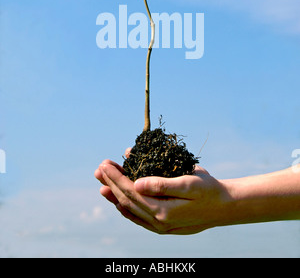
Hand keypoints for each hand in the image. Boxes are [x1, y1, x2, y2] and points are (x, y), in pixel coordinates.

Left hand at [94, 158, 230, 234]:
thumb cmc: (209, 190)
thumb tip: (136, 183)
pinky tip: (119, 203)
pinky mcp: (164, 225)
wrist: (226, 207)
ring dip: (115, 195)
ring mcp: (160, 226)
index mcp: (162, 210)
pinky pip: (139, 218)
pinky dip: (127, 209)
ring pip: (130, 209)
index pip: (130, 191)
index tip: (105, 164)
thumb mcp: (189, 182)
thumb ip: (161, 184)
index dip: (116, 177)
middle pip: (126, 200)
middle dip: (111, 183)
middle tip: (99, 168)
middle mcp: (158, 221)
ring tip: (102, 184)